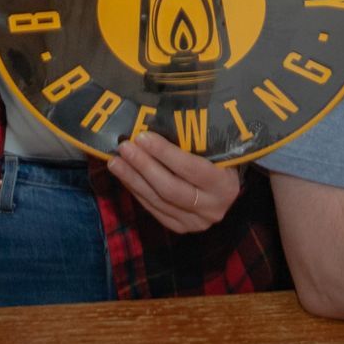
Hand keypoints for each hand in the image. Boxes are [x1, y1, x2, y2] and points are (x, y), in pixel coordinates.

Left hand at [108, 131, 241, 234]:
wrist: (227, 188)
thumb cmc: (219, 158)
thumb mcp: (215, 148)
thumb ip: (194, 139)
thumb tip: (156, 116)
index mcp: (224, 185)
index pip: (191, 169)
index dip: (165, 153)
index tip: (142, 136)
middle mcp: (212, 208)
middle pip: (170, 188)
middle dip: (144, 166)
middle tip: (124, 147)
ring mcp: (195, 222)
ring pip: (158, 201)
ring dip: (133, 179)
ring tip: (116, 161)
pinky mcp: (180, 227)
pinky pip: (153, 209)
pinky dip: (136, 191)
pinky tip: (124, 175)